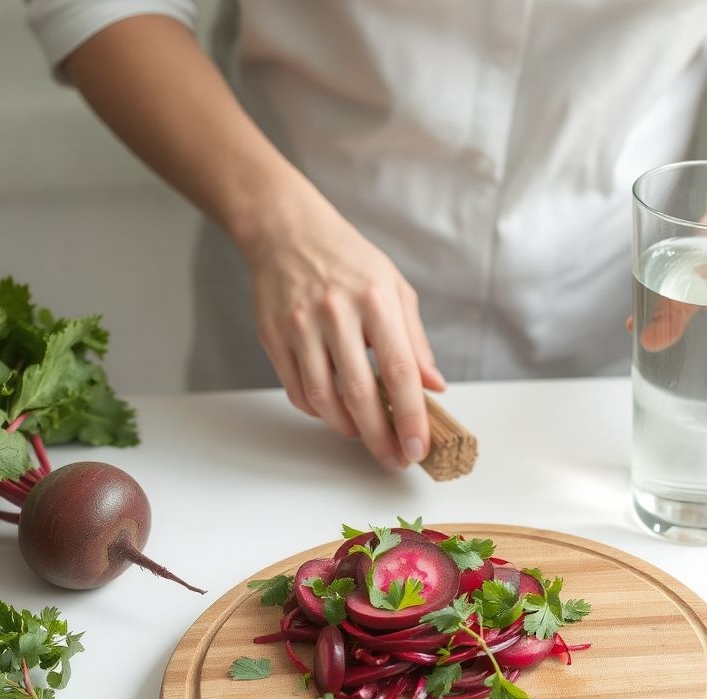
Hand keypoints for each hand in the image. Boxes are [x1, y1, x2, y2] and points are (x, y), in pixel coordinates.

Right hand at [236, 183, 444, 470]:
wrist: (286, 230)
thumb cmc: (349, 260)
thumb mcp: (395, 288)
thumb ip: (416, 341)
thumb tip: (434, 387)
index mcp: (375, 300)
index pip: (399, 371)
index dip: (411, 416)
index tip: (418, 447)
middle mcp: (335, 313)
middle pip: (360, 394)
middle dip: (380, 437)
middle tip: (393, 459)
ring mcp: (299, 325)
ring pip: (323, 398)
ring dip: (347, 428)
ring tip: (366, 436)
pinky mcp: (272, 335)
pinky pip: (296, 389)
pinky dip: (318, 411)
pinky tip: (334, 412)